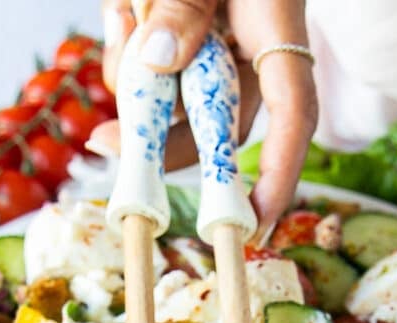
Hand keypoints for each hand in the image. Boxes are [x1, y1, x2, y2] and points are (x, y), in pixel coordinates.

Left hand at [96, 0, 316, 240]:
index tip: (254, 226)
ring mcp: (224, 44)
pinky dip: (130, 44)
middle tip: (104, 142)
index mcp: (275, 22)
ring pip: (176, 95)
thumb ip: (183, 5)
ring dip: (139, 78)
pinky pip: (156, 62)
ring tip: (124, 14)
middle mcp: (254, 45)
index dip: (279, 177)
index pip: (292, 115)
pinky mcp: (192, 36)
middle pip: (215, 122)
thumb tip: (157, 59)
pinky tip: (127, 7)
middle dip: (160, 140)